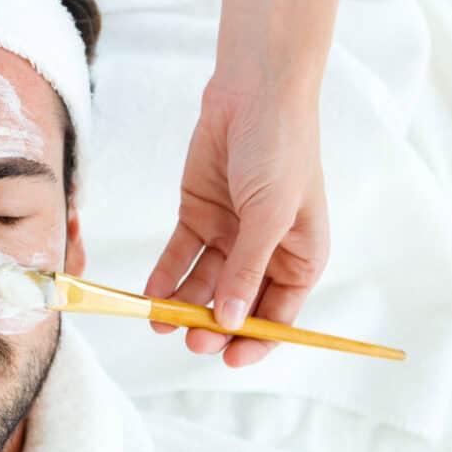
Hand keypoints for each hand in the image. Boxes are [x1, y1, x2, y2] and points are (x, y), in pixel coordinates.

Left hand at [145, 76, 329, 366]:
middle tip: (191, 339)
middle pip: (238, 303)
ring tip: (161, 322)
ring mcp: (230, 233)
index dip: (257, 340)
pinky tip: (150, 296)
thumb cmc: (280, 148)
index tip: (229, 359)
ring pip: (204, 283)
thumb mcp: (269, 214)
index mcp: (301, 256)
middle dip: (215, 325)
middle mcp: (266, 251)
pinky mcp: (199, 213)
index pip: (280, 313)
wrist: (253, 91)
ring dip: (184, 305)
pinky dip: (166, 276)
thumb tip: (233, 321)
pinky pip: (180, 255)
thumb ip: (248, 269)